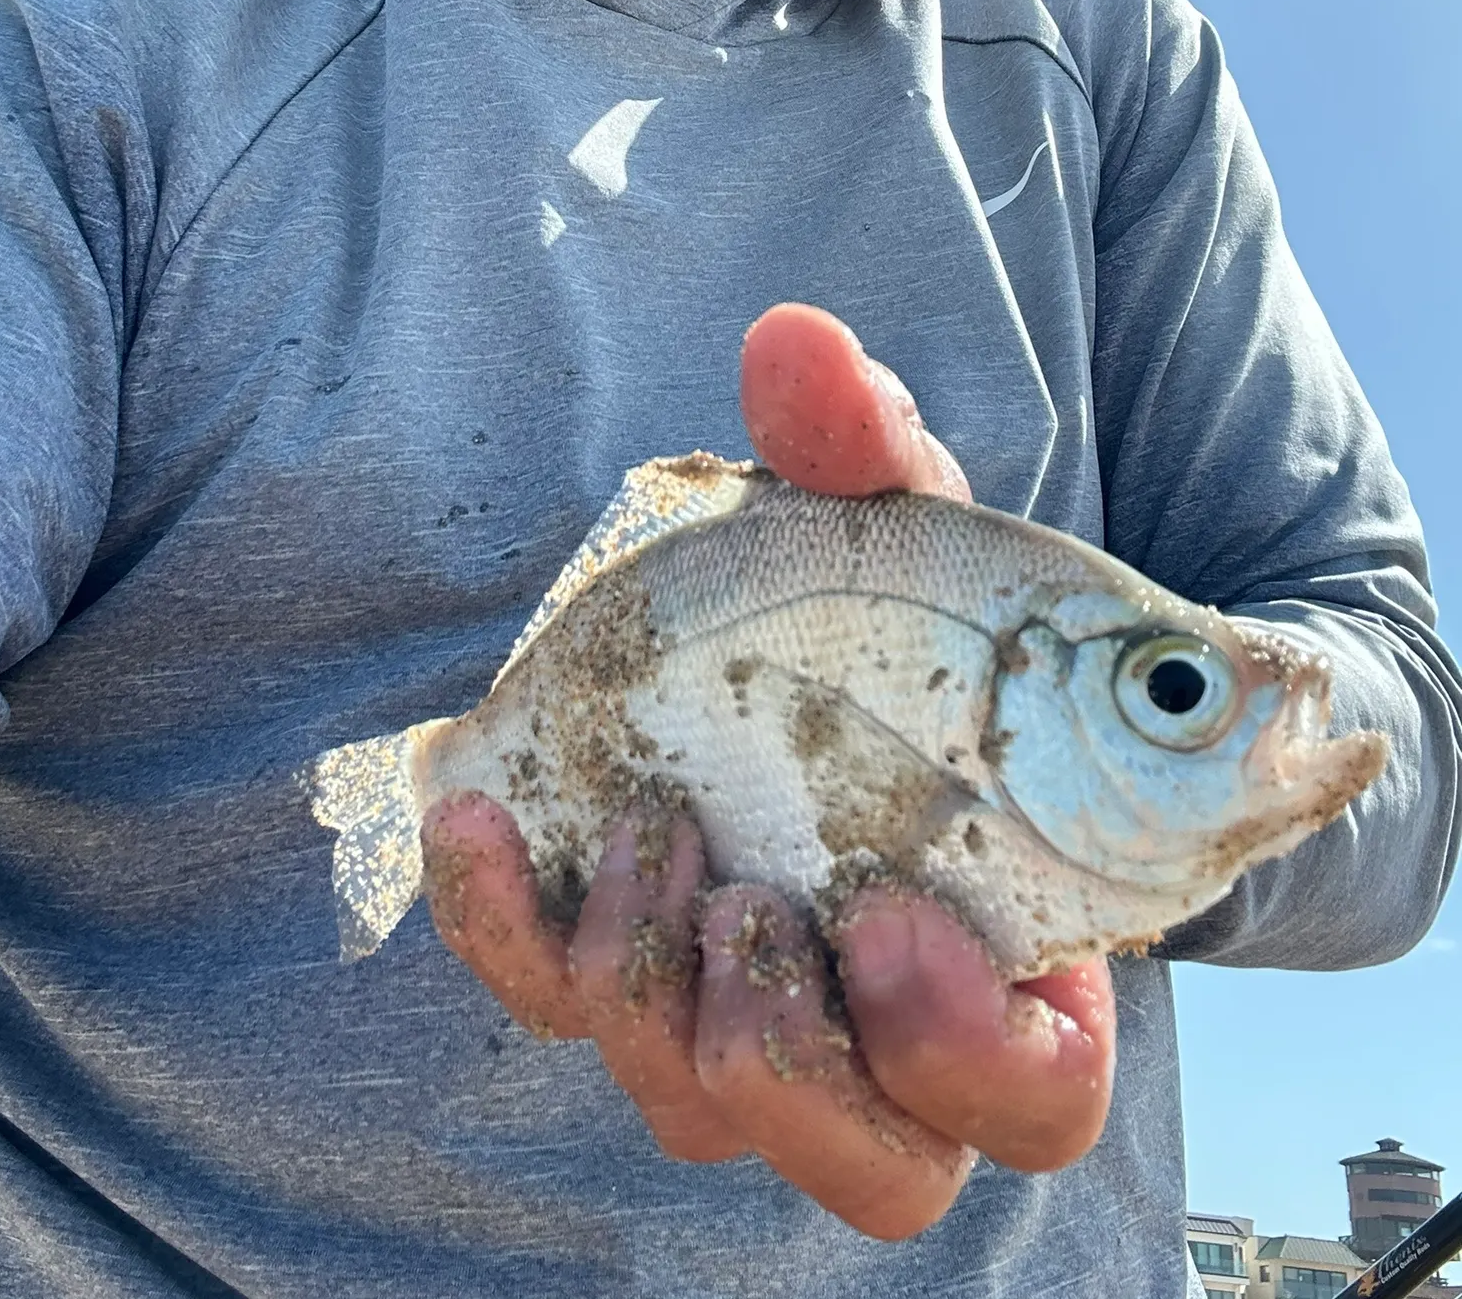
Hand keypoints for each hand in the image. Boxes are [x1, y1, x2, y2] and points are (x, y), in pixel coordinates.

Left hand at [421, 303, 1115, 1239]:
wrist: (830, 663)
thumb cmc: (912, 631)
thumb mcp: (911, 542)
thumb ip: (872, 458)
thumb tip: (793, 343)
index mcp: (1010, 959)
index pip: (1028, 1096)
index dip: (966, 1050)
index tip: (882, 914)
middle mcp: (878, 1032)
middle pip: (857, 1159)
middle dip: (780, 1054)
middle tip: (738, 898)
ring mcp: (740, 1013)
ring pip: (696, 1110)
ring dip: (642, 995)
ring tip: (638, 834)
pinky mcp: (625, 966)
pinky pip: (553, 1003)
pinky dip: (506, 930)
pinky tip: (476, 816)